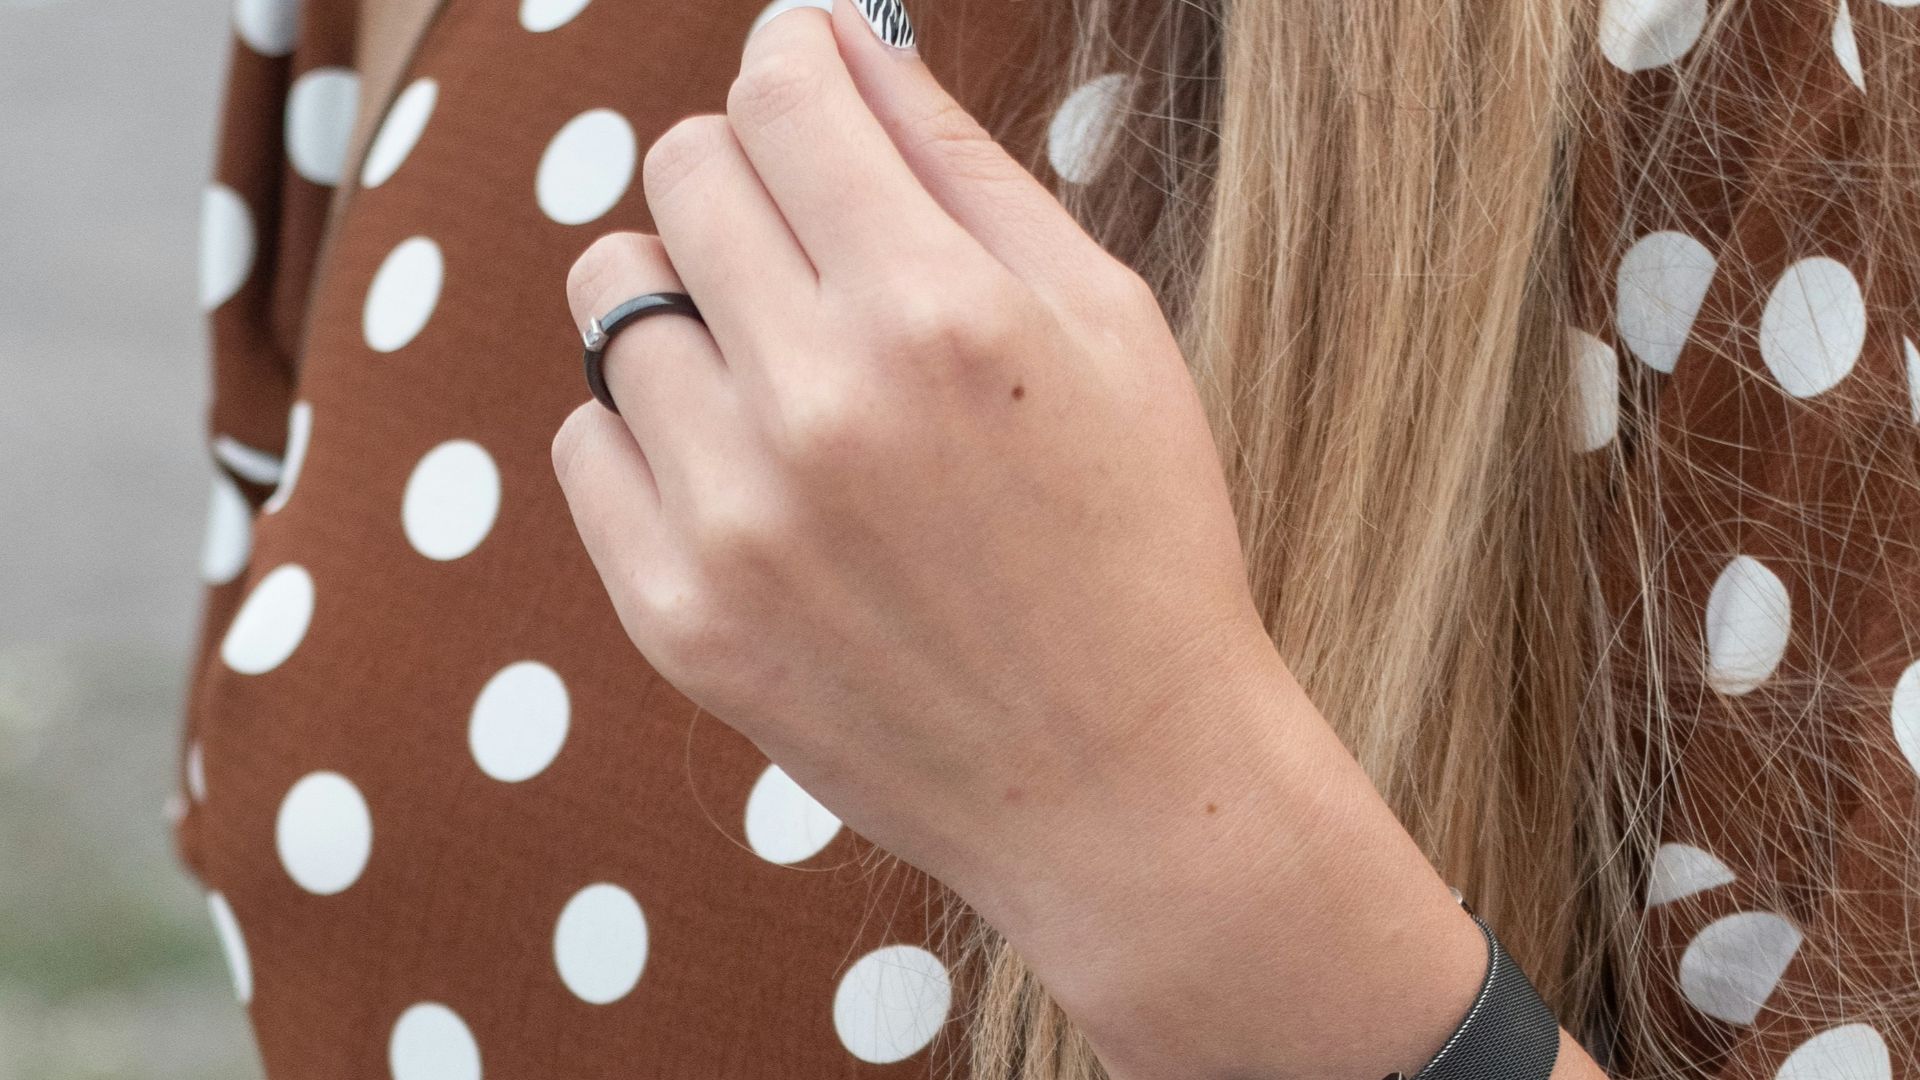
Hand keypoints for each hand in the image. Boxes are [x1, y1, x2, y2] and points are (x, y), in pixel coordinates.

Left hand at [552, 7, 1616, 1079]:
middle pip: (680, 172)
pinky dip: (651, 424)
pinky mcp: (674, 614)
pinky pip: (582, 437)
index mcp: (938, 314)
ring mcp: (728, 519)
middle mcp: (815, 405)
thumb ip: (962, 166)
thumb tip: (842, 40)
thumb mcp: (1106, 325)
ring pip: (610, 297)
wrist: (1120, 780)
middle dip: (747, 173)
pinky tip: (749, 466)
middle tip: (816, 235)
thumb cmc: (1138, 537)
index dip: (793, 57)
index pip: (781, 95)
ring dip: (688, 297)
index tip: (804, 69)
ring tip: (785, 366)